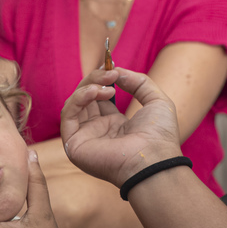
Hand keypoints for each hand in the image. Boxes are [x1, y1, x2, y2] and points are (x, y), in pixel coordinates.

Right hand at [60, 67, 182, 186]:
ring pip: (74, 103)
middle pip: (84, 97)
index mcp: (114, 125)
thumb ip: (139, 82)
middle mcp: (96, 131)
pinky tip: (96, 92)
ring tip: (108, 84)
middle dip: (95, 79)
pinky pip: (67, 115)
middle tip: (111, 72)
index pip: (98, 97)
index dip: (103, 79)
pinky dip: (79, 98)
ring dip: (88, 86)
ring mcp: (84, 138)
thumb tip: (118, 71)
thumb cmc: (159, 137)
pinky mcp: (73, 144)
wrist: (154, 160)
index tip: (112, 67)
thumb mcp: (156, 101)